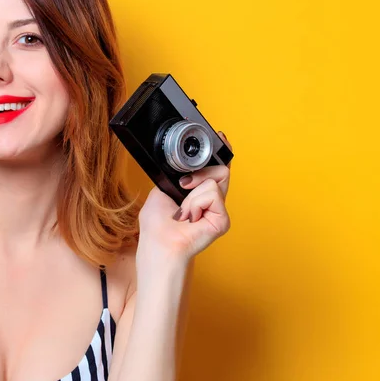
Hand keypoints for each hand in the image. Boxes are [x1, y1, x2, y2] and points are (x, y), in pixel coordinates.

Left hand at [137, 132, 232, 264]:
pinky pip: (213, 193)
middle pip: (221, 169)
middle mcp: (211, 200)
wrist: (160, 243)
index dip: (220, 151)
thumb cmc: (157, 225)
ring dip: (193, 193)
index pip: (216, 167)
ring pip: (217, 178)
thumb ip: (176, 175)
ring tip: (184, 210)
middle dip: (200, 171)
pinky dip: (196, 203)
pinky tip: (191, 218)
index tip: (220, 137)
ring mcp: (218, 209)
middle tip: (183, 186)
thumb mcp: (161, 190)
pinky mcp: (222, 219)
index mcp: (198, 192)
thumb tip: (184, 166)